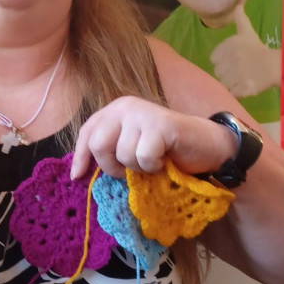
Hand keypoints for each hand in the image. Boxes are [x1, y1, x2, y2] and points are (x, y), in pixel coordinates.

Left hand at [70, 96, 236, 180]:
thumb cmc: (165, 151)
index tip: (77, 177)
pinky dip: (153, 166)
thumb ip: (108, 152)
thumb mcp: (129, 150)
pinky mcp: (160, 123)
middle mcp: (124, 107)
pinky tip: (164, 159)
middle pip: (98, 144)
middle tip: (130, 169)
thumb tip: (77, 174)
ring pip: (122, 154)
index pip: (87, 133)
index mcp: (113, 111)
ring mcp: (142, 113)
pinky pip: (144, 156)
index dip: (80, 157)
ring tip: (152, 161)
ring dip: (138, 167)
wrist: (206, 147)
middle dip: (112, 166)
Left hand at [210, 5, 280, 97]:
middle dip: (227, 72)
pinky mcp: (242, 89)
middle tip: (240, 70)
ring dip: (231, 83)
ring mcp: (235, 76)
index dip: (223, 61)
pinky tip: (244, 86)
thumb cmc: (258, 49)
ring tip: (242, 78)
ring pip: (223, 83)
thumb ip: (240, 20)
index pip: (214, 59)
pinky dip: (236, 92)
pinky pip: (231, 93)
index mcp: (227, 47)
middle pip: (218, 72)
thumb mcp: (247, 33)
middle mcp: (229, 61)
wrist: (276, 65)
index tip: (234, 60)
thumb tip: (237, 6)